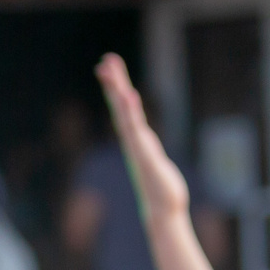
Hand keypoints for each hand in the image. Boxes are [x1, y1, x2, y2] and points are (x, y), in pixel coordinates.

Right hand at [96, 54, 191, 222]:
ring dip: (118, 91)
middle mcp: (133, 140)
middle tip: (106, 60)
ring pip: (124, 113)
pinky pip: (135, 128)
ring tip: (112, 70)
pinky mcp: (144, 154)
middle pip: (120, 106)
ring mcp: (137, 147)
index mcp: (136, 139)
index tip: (109, 68)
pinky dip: (131, 112)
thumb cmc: (162, 190)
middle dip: (114, 83)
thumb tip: (150, 151)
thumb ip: (152, 155)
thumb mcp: (156, 165)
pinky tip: (129, 96)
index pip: (124, 109)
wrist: (163, 210)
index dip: (116, 88)